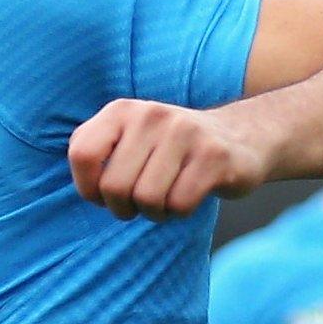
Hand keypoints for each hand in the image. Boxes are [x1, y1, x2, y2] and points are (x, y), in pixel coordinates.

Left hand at [68, 100, 270, 220]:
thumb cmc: (171, 150)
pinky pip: (180, 204)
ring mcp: (185, 133)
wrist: (240, 137)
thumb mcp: (129, 137)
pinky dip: (180, 213)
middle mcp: (151, 115)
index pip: (82, 153)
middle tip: (139, 204)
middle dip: (123, 208)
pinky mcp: (214, 156)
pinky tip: (189, 197)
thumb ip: (96, 151)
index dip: (87, 187)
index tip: (104, 195)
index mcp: (122, 110)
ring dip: (154, 212)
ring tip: (166, 200)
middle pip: (114, 187)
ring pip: (147, 200)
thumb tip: (86, 186)